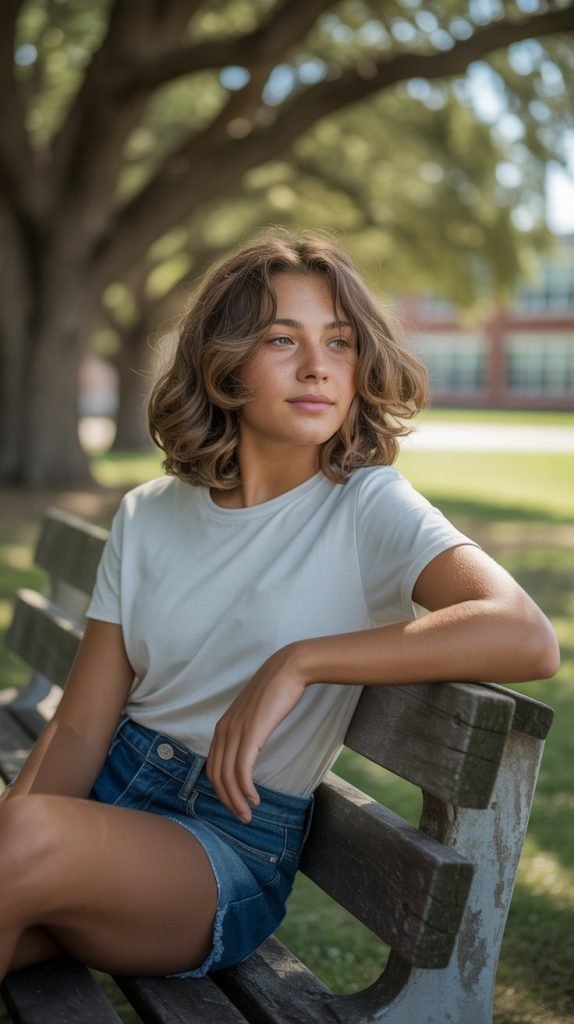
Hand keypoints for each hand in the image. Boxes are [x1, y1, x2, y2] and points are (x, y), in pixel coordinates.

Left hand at [206, 644, 306, 821]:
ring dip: (236, 800)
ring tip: (247, 814)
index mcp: (223, 726)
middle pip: (216, 775)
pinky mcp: (251, 734)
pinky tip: (254, 799)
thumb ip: (247, 730)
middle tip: (241, 817)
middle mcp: (224, 730)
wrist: (288, 670)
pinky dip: (245, 789)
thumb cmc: (276, 691)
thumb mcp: (255, 714)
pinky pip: (242, 770)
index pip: (213, 766)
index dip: (221, 789)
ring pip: (228, 776)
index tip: (234, 802)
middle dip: (226, 800)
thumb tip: (251, 748)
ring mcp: (236, 732)